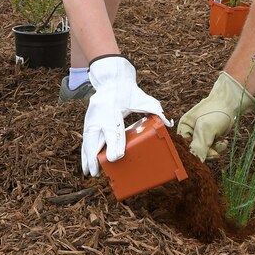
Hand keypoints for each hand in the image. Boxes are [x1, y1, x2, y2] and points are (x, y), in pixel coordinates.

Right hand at [81, 55, 172, 176]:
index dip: (115, 145)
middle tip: (97, 174)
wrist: (112, 80)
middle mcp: (100, 117)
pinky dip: (85, 151)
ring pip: (88, 141)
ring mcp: (92, 119)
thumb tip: (168, 123)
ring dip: (87, 158)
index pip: (113, 131)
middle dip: (96, 158)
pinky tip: (86, 161)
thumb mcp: (143, 100)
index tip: (117, 158)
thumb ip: (155, 110)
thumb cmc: (129, 92)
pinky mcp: (89, 121)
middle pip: (96, 140)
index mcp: (113, 112)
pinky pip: (86, 139)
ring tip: (89, 172)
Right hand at [177, 72, 254, 161]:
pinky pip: (213, 149)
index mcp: (183, 129)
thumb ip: (198, 147)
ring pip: (205, 152)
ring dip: (214, 149)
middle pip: (195, 153)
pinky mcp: (211, 137)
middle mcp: (190, 133)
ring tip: (221, 141)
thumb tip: (196, 163)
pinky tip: (224, 141)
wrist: (231, 102)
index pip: (183, 149)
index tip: (202, 160)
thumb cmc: (216, 111)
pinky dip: (219, 147)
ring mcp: (201, 135)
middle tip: (214, 151)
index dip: (192, 156)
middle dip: (206, 152)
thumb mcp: (205, 129)